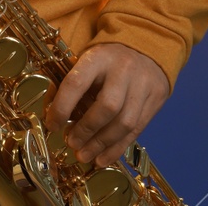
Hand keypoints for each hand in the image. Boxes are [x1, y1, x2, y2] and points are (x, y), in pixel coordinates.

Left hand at [45, 42, 169, 165]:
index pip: (77, 82)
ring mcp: (143, 85)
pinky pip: (136, 131)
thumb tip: (52, 116)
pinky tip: (102, 158)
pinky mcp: (155, 100)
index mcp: (99, 57)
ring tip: (84, 155)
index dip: (62, 107)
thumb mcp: (87, 62)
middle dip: (87, 130)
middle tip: (72, 143)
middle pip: (108, 106)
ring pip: (125, 122)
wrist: (146, 50)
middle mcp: (124, 70)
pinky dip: (117, 148)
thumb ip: (71, 85)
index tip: (52, 124)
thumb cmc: (108, 61)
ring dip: (102, 144)